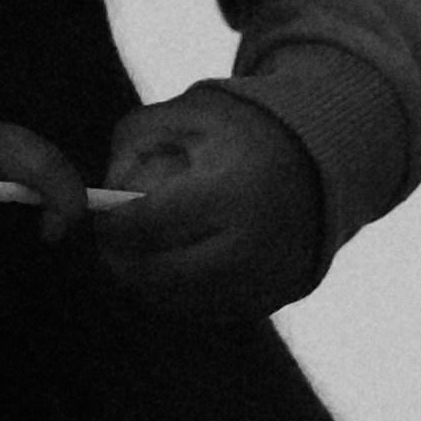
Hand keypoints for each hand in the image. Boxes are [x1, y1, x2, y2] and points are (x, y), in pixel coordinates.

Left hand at [80, 84, 326, 314]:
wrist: (322, 162)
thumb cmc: (241, 133)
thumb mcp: (190, 113)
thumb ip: (136, 141)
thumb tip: (105, 190)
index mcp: (234, 191)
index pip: (152, 222)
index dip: (114, 223)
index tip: (99, 215)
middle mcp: (254, 244)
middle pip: (162, 274)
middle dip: (123, 261)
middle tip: (107, 245)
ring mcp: (266, 279)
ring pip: (182, 299)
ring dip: (148, 281)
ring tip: (135, 252)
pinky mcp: (274, 298)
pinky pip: (210, 308)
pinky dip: (182, 292)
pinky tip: (173, 263)